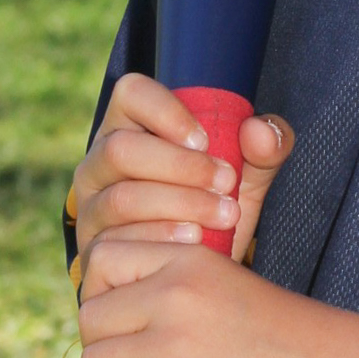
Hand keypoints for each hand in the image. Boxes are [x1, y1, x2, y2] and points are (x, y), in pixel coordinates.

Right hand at [68, 72, 294, 293]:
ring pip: (121, 198)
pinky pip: (116, 243)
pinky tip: (196, 241)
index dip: (166, 112)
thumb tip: (259, 131)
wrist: (201, 264)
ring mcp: (92, 205)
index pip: (131, 93)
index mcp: (131, 126)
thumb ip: (267, 146)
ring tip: (224, 216)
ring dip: (180, 206)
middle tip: (227, 183)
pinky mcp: (93, 247)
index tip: (206, 140)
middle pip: (121, 150)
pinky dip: (162, 240)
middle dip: (181, 167)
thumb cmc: (216, 202)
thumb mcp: (249, 173)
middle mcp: (101, 161)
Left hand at [75, 241, 331, 357]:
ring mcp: (172, 344)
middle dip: (101, 345)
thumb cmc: (292, 340)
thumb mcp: (231, 286)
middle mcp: (173, 293)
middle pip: (90, 315)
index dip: (102, 293)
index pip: (102, 258)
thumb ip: (179, 290)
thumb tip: (120, 320)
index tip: (122, 322)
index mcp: (189, 258)